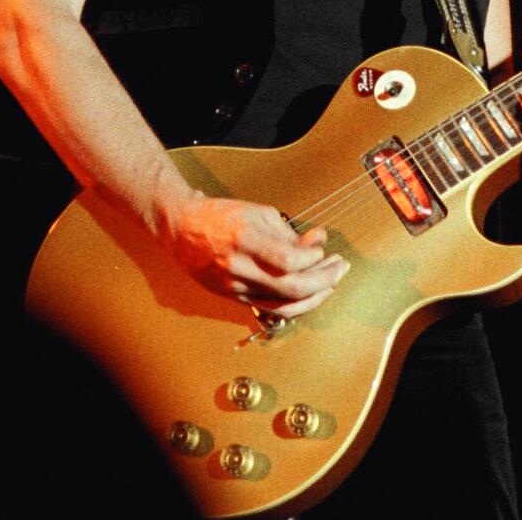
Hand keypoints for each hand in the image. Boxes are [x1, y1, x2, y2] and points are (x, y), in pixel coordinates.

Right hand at [156, 190, 349, 316]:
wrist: (182, 229)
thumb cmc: (220, 216)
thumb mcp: (259, 213)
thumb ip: (289, 233)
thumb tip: (318, 244)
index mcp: (244, 240)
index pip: (287, 260)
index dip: (312, 259)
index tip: (322, 250)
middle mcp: (238, 267)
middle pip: (290, 288)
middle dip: (323, 280)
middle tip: (340, 268)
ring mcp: (234, 287)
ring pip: (282, 306)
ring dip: (314, 297)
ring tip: (330, 282)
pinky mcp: (233, 298)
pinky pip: (270, 309)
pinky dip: (294, 304)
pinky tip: (309, 293)